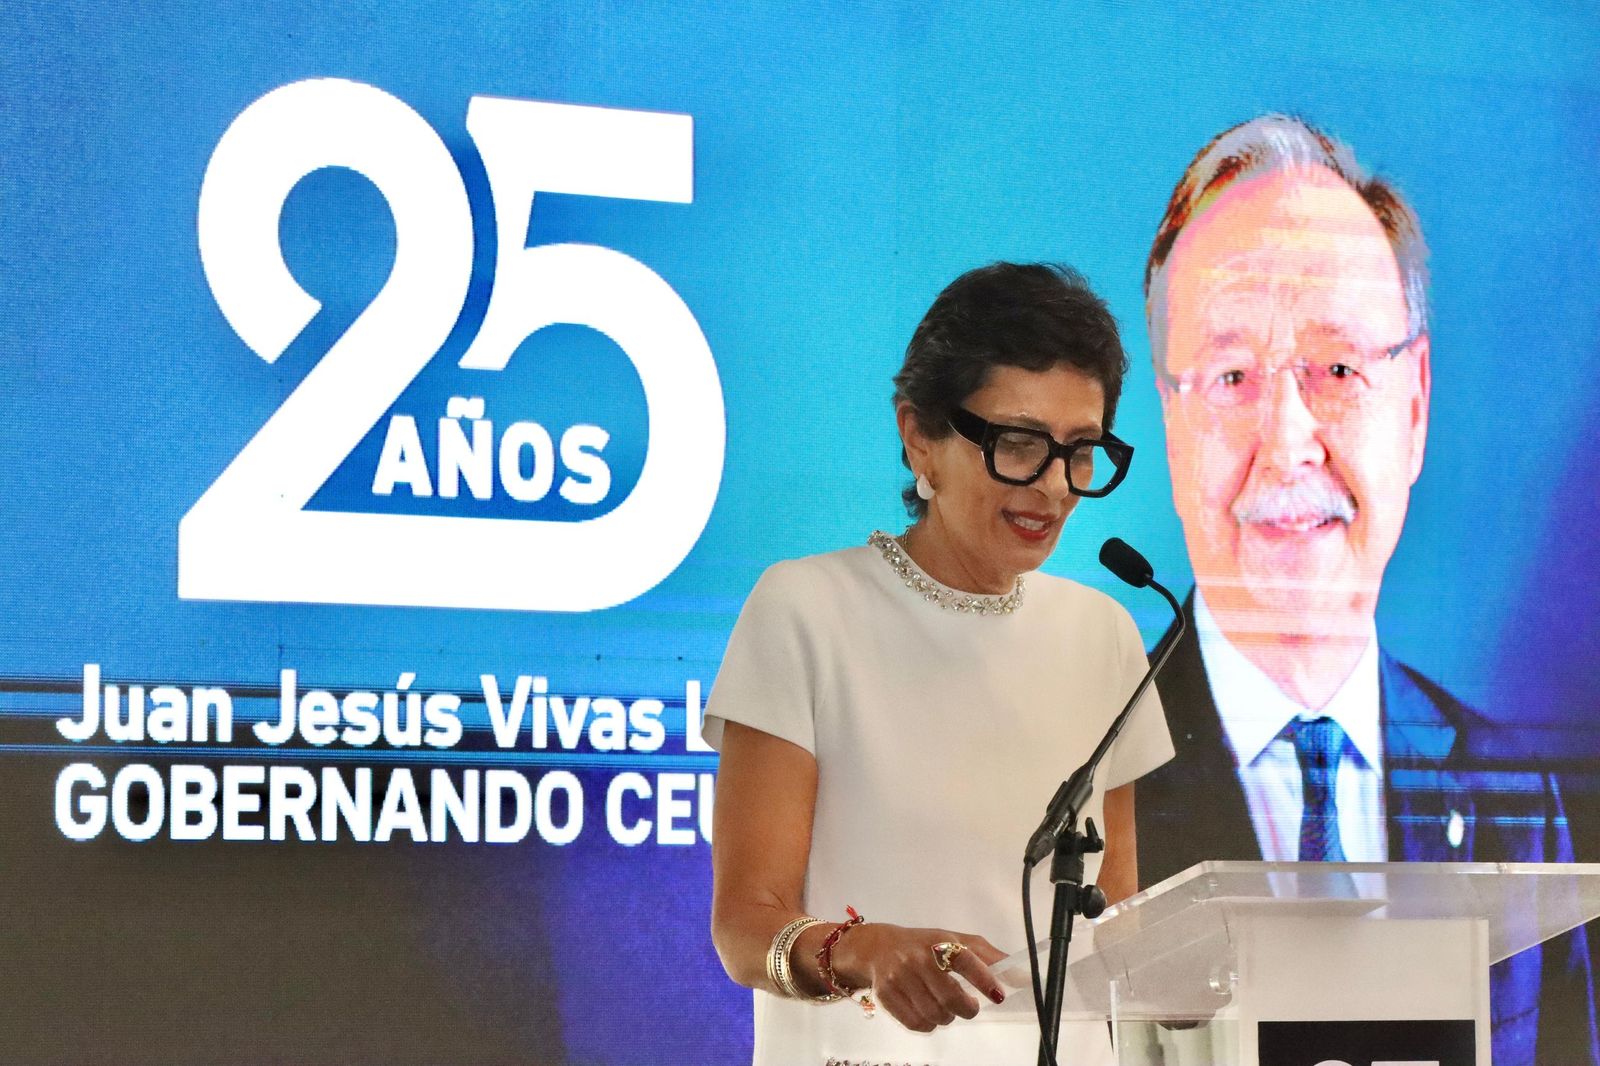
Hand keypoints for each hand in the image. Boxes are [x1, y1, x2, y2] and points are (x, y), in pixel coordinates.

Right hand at [830, 923, 1007, 1032]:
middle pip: (950, 998)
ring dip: (947, 1017)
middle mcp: (918, 960)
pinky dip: (929, 1025)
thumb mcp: (954, 940)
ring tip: (946, 1007)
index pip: (966, 961)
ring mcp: (900, 979)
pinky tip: (929, 1013)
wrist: (877, 948)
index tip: (998, 995)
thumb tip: (1021, 974)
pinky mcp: (887, 997)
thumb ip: (986, 956)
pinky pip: (916, 1023)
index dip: (984, 979)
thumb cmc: (923, 945)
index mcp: (938, 943)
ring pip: (935, 1015)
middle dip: (967, 1009)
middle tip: (970, 1007)